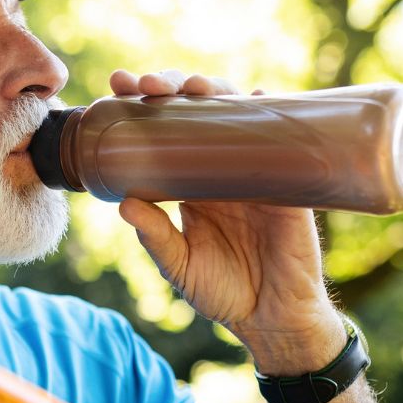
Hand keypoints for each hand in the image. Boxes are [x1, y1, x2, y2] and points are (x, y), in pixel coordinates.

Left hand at [108, 69, 343, 372]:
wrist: (270, 317)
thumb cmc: (222, 291)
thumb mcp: (178, 263)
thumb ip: (155, 235)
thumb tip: (124, 203)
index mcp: (189, 183)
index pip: (162, 133)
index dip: (141, 106)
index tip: (116, 87)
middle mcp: (219, 168)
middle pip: (195, 112)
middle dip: (170, 88)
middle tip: (146, 84)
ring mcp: (254, 170)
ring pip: (234, 115)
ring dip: (213, 91)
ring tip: (190, 86)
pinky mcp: (286, 181)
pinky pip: (280, 139)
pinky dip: (269, 113)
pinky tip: (254, 96)